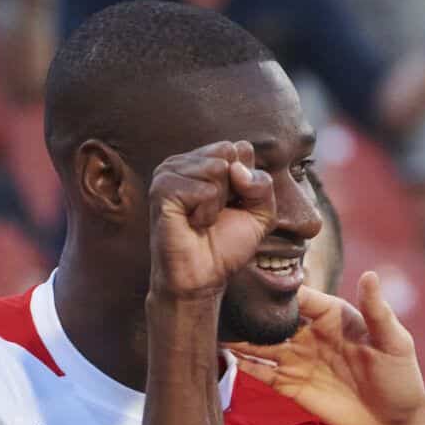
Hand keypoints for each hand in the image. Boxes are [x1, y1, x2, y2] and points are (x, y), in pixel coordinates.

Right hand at [148, 140, 274, 299]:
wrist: (203, 277)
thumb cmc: (227, 245)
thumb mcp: (261, 213)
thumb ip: (262, 184)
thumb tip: (235, 168)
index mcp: (206, 159)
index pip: (241, 148)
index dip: (247, 182)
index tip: (233, 205)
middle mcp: (186, 161)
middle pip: (228, 152)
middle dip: (234, 189)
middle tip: (216, 213)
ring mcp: (169, 172)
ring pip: (216, 168)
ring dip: (218, 202)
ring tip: (202, 219)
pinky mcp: (161, 189)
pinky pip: (204, 190)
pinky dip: (206, 212)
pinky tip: (192, 223)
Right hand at [229, 270, 424, 424]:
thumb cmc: (402, 378)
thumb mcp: (395, 342)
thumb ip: (378, 311)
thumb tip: (370, 274)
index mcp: (333, 315)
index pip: (298, 296)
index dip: (275, 288)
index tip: (248, 277)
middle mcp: (311, 334)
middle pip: (272, 318)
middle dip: (247, 311)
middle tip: (217, 300)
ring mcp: (299, 360)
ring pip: (260, 344)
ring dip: (237, 337)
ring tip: (209, 325)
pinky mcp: (291, 385)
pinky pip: (261, 372)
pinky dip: (241, 364)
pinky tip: (219, 354)